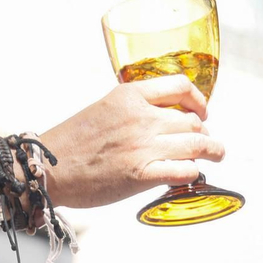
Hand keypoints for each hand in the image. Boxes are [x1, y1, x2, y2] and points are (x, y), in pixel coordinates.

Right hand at [39, 76, 224, 208]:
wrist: (48, 167)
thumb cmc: (72, 142)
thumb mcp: (105, 108)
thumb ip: (133, 108)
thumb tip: (162, 118)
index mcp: (129, 95)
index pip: (181, 86)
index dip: (200, 100)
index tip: (202, 111)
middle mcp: (140, 117)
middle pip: (193, 121)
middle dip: (204, 133)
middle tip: (204, 142)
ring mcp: (142, 146)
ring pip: (197, 144)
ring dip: (212, 152)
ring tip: (215, 156)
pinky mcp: (141, 174)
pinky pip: (185, 171)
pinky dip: (193, 173)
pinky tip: (191, 175)